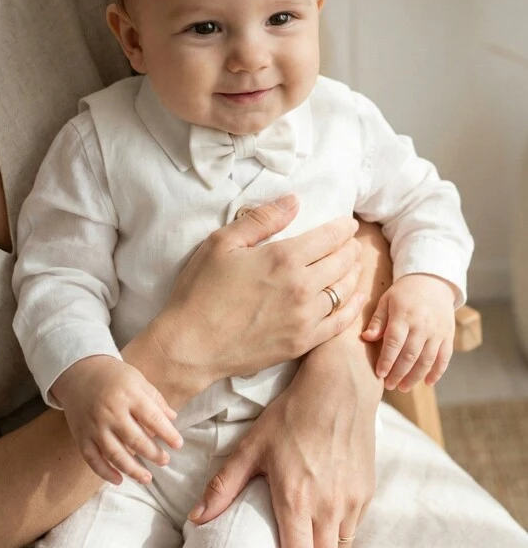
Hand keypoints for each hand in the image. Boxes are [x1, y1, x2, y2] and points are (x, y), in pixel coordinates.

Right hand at [51, 355, 182, 484]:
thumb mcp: (138, 380)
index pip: (153, 418)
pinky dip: (105, 472)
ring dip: (132, 470)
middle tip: (165, 461)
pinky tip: (119, 480)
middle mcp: (111, 412)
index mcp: (129, 395)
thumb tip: (173, 419)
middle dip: (153, 454)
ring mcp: (95, 426)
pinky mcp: (81, 436)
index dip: (168, 434)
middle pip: (136, 439)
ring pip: (115, 454)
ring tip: (147, 478)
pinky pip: (92, 459)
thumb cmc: (114, 376)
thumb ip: (156, 400)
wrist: (79, 372)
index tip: (178, 445)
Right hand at [150, 195, 364, 388]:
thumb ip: (261, 219)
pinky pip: (339, 323)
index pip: (329, 237)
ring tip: (353, 265)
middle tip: (350, 243)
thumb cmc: (201, 291)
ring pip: (344, 290)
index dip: (343, 228)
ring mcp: (305, 318)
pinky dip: (352, 307)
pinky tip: (356, 298)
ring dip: (353, 274)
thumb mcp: (222, 243)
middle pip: (342, 262)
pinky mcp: (302, 343)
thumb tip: (294, 201)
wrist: (192, 345)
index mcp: (284, 258)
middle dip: (350, 248)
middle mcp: (302, 287)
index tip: (348, 224)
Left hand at [187, 336, 379, 547]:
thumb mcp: (253, 445)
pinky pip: (354, 528)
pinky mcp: (367, 489)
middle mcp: (329, 506)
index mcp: (297, 499)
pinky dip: (340, 537)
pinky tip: (326, 524)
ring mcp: (352, 499)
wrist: (341, 386)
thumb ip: (225, 484)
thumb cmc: (292, 413)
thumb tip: (197, 517)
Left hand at [362, 273, 455, 390]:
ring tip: (403, 387)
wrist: (433, 281)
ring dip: (415, 377)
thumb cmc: (404, 293)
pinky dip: (437, 372)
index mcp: (404, 315)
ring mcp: (437, 331)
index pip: (394, 342)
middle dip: (399, 373)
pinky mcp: (448, 335)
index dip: (386, 360)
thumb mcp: (387, 300)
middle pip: (410, 355)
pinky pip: (444, 358)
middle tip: (389, 385)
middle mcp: (422, 324)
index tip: (379, 374)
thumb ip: (378, 320)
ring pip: (427, 360)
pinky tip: (428, 382)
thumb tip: (367, 338)